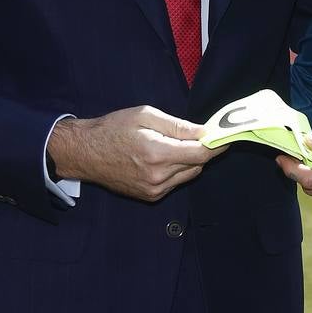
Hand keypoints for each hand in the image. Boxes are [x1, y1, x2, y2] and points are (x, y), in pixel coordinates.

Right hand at [47, 106, 222, 202]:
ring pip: (188, 175)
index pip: (201, 154)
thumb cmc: (113, 128)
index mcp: (158, 153)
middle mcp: (158, 177)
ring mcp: (154, 190)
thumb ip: (177, 126)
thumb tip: (204, 132)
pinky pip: (175, 183)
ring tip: (174, 145)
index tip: (226, 136)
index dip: (217, 145)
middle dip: (203, 150)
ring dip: (189, 160)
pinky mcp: (150, 196)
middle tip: (199, 135)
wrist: (85, 152)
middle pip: (198, 165)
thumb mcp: (145, 116)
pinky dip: (177, 170)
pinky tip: (162, 158)